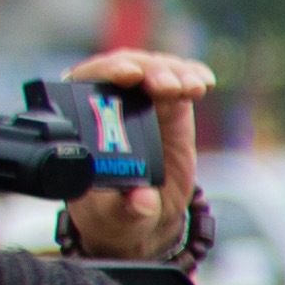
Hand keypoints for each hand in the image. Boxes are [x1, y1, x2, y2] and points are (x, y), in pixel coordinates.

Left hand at [57, 46, 208, 263]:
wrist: (143, 216)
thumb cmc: (116, 213)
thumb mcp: (116, 217)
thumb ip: (126, 210)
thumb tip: (141, 201)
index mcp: (82, 122)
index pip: (85, 82)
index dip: (105, 73)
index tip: (127, 77)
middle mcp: (108, 104)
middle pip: (123, 68)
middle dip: (146, 70)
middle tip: (166, 86)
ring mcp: (139, 102)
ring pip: (152, 70)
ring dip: (172, 72)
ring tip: (191, 88)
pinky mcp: (168, 107)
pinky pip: (179, 82)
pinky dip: (191, 76)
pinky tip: (203, 82)